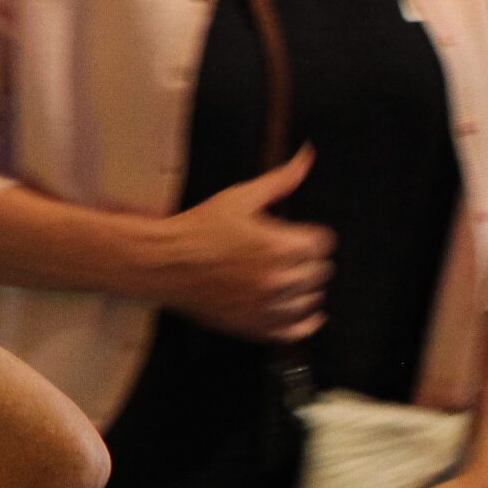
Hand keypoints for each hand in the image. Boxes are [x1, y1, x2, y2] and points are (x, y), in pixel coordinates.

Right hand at [155, 148, 335, 341]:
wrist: (163, 263)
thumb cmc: (198, 229)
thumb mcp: (241, 198)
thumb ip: (281, 180)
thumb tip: (307, 155)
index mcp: (282, 246)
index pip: (323, 244)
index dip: (310, 236)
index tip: (296, 236)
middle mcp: (279, 280)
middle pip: (320, 272)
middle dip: (308, 261)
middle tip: (287, 255)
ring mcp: (267, 307)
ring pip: (312, 301)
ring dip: (306, 289)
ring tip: (289, 279)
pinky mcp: (254, 326)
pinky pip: (295, 331)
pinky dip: (306, 323)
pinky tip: (309, 314)